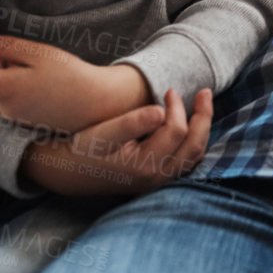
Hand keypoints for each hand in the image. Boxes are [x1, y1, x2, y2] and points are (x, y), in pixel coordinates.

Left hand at [0, 34, 149, 133]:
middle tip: (23, 52)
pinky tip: (43, 81)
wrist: (96, 106)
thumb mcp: (40, 54)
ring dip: (9, 72)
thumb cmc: (70, 76)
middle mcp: (4, 107)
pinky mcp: (24, 120)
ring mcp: (13, 116)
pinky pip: (10, 97)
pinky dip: (19, 85)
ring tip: (40, 68)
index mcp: (5, 89)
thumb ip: (8, 47)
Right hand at [19, 87, 212, 197]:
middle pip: (194, 146)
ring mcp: (157, 183)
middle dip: (203, 117)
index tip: (168, 89)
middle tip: (205, 92)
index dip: (177, 106)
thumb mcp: (101, 134)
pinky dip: (193, 141)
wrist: (67, 172)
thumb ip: (131, 123)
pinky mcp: (155, 181)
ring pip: (193, 156)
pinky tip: (192, 124)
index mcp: (144, 167)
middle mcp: (156, 179)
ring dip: (201, 129)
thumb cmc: (82, 149)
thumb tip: (161, 111)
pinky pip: (185, 161)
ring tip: (202, 104)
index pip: (176, 131)